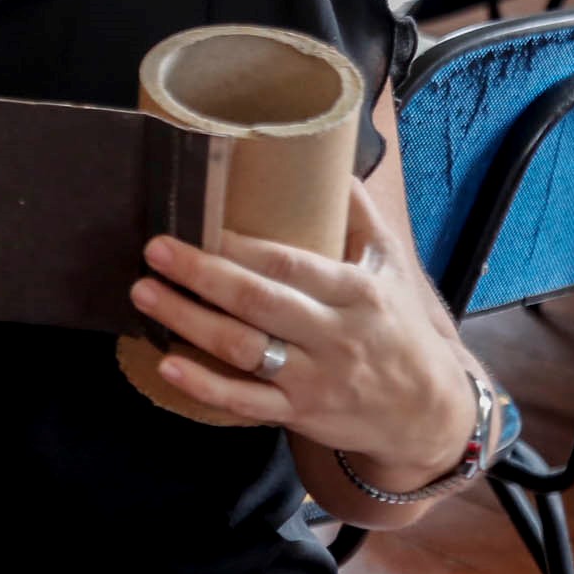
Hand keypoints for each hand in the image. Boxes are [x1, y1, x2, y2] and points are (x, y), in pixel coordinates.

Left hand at [129, 183, 474, 480]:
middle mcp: (334, 335)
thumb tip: (333, 159)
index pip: (291, 265)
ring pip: (243, 350)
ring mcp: (314, 379)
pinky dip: (204, 386)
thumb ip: (360, 215)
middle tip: (154, 251)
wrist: (429, 414)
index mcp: (356, 292)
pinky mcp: (299, 412)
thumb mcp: (391, 268)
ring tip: (144, 294)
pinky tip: (167, 363)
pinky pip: (245, 402)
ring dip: (188, 322)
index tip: (198, 223)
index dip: (242, 247)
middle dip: (202, 275)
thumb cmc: (399, 327)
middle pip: (258, 303)